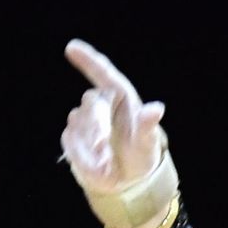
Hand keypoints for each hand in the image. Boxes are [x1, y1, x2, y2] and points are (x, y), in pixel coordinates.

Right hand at [59, 38, 167, 193]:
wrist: (126, 180)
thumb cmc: (141, 155)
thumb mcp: (148, 144)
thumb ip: (148, 126)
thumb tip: (156, 109)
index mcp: (122, 98)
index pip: (104, 73)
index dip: (88, 60)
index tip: (71, 47)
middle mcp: (101, 104)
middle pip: (92, 104)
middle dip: (97, 127)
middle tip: (103, 150)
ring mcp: (84, 119)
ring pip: (79, 125)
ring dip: (92, 149)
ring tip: (108, 168)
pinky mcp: (72, 136)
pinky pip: (71, 142)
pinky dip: (83, 158)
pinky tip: (97, 170)